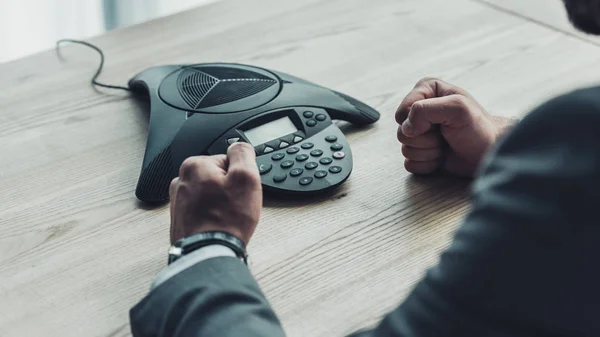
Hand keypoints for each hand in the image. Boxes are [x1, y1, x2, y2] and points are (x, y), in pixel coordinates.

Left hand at [169, 142, 261, 244]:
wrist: (207, 254)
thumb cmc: (225, 220)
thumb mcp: (246, 178)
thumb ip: (243, 154)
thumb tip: (240, 146)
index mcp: (194, 165)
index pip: (229, 161)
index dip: (241, 177)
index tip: (242, 191)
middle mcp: (181, 181)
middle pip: (219, 177)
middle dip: (231, 191)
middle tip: (236, 206)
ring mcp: (179, 201)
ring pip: (212, 195)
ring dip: (223, 205)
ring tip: (228, 219)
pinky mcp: (181, 219)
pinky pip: (204, 211)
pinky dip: (213, 217)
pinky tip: (219, 226)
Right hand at [396, 78, 515, 176]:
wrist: (489, 153)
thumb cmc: (478, 128)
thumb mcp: (456, 108)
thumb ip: (425, 109)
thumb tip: (406, 128)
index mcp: (425, 91)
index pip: (403, 111)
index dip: (418, 121)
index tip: (440, 122)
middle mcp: (419, 110)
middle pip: (402, 132)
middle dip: (425, 138)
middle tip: (445, 135)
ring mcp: (418, 133)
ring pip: (405, 149)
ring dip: (428, 152)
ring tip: (445, 146)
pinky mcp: (420, 153)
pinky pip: (410, 163)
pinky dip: (427, 164)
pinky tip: (441, 158)